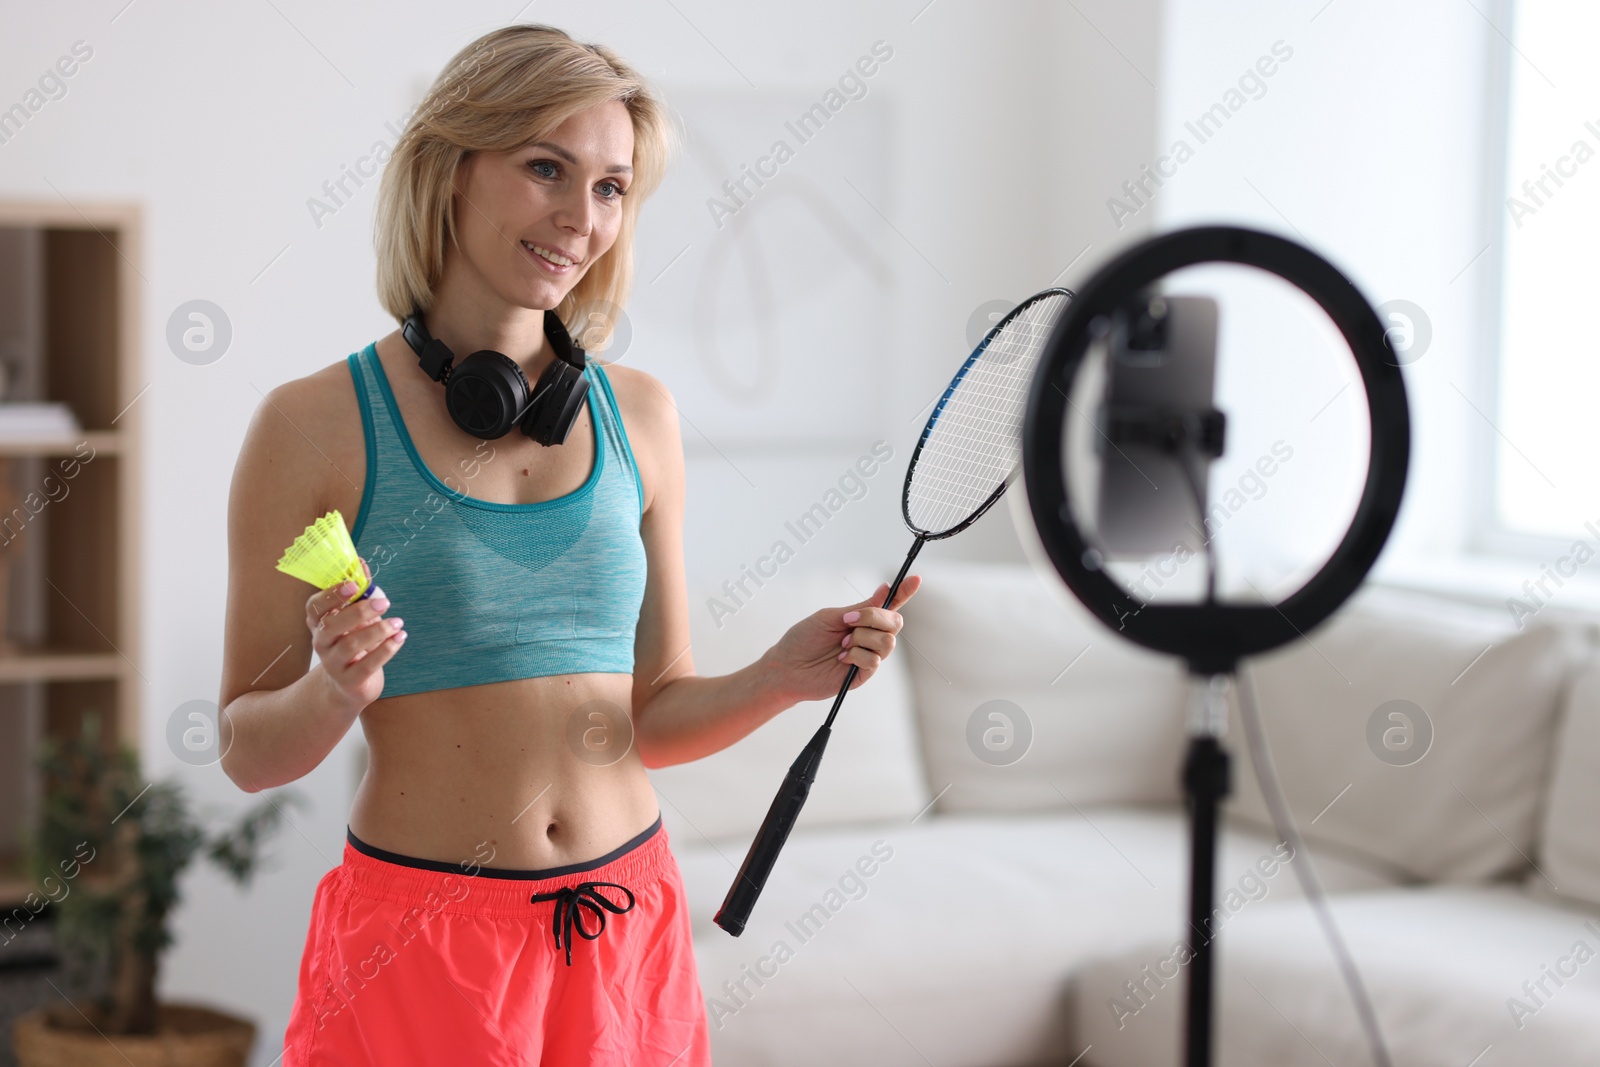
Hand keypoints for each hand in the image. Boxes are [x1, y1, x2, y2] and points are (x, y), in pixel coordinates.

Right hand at [305, 557, 404, 710]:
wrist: (351, 685)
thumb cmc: (354, 643)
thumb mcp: (356, 617)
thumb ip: (359, 593)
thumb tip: (362, 563)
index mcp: (320, 623)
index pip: (314, 607)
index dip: (331, 595)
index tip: (354, 585)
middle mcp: (321, 642)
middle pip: (332, 625)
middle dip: (359, 611)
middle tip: (384, 602)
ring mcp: (333, 664)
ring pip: (350, 645)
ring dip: (378, 631)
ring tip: (398, 622)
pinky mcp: (349, 681)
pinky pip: (366, 665)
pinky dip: (386, 650)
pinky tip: (400, 638)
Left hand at [761, 576, 922, 703]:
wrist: (787, 667)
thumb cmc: (804, 639)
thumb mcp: (831, 616)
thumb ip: (860, 608)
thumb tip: (885, 589)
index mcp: (862, 619)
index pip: (890, 604)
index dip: (905, 592)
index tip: (916, 579)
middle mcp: (869, 636)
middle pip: (895, 622)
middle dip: (875, 618)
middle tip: (849, 622)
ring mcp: (868, 655)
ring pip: (887, 642)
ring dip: (862, 638)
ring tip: (843, 644)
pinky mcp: (863, 674)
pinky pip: (874, 660)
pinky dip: (857, 655)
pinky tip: (842, 658)